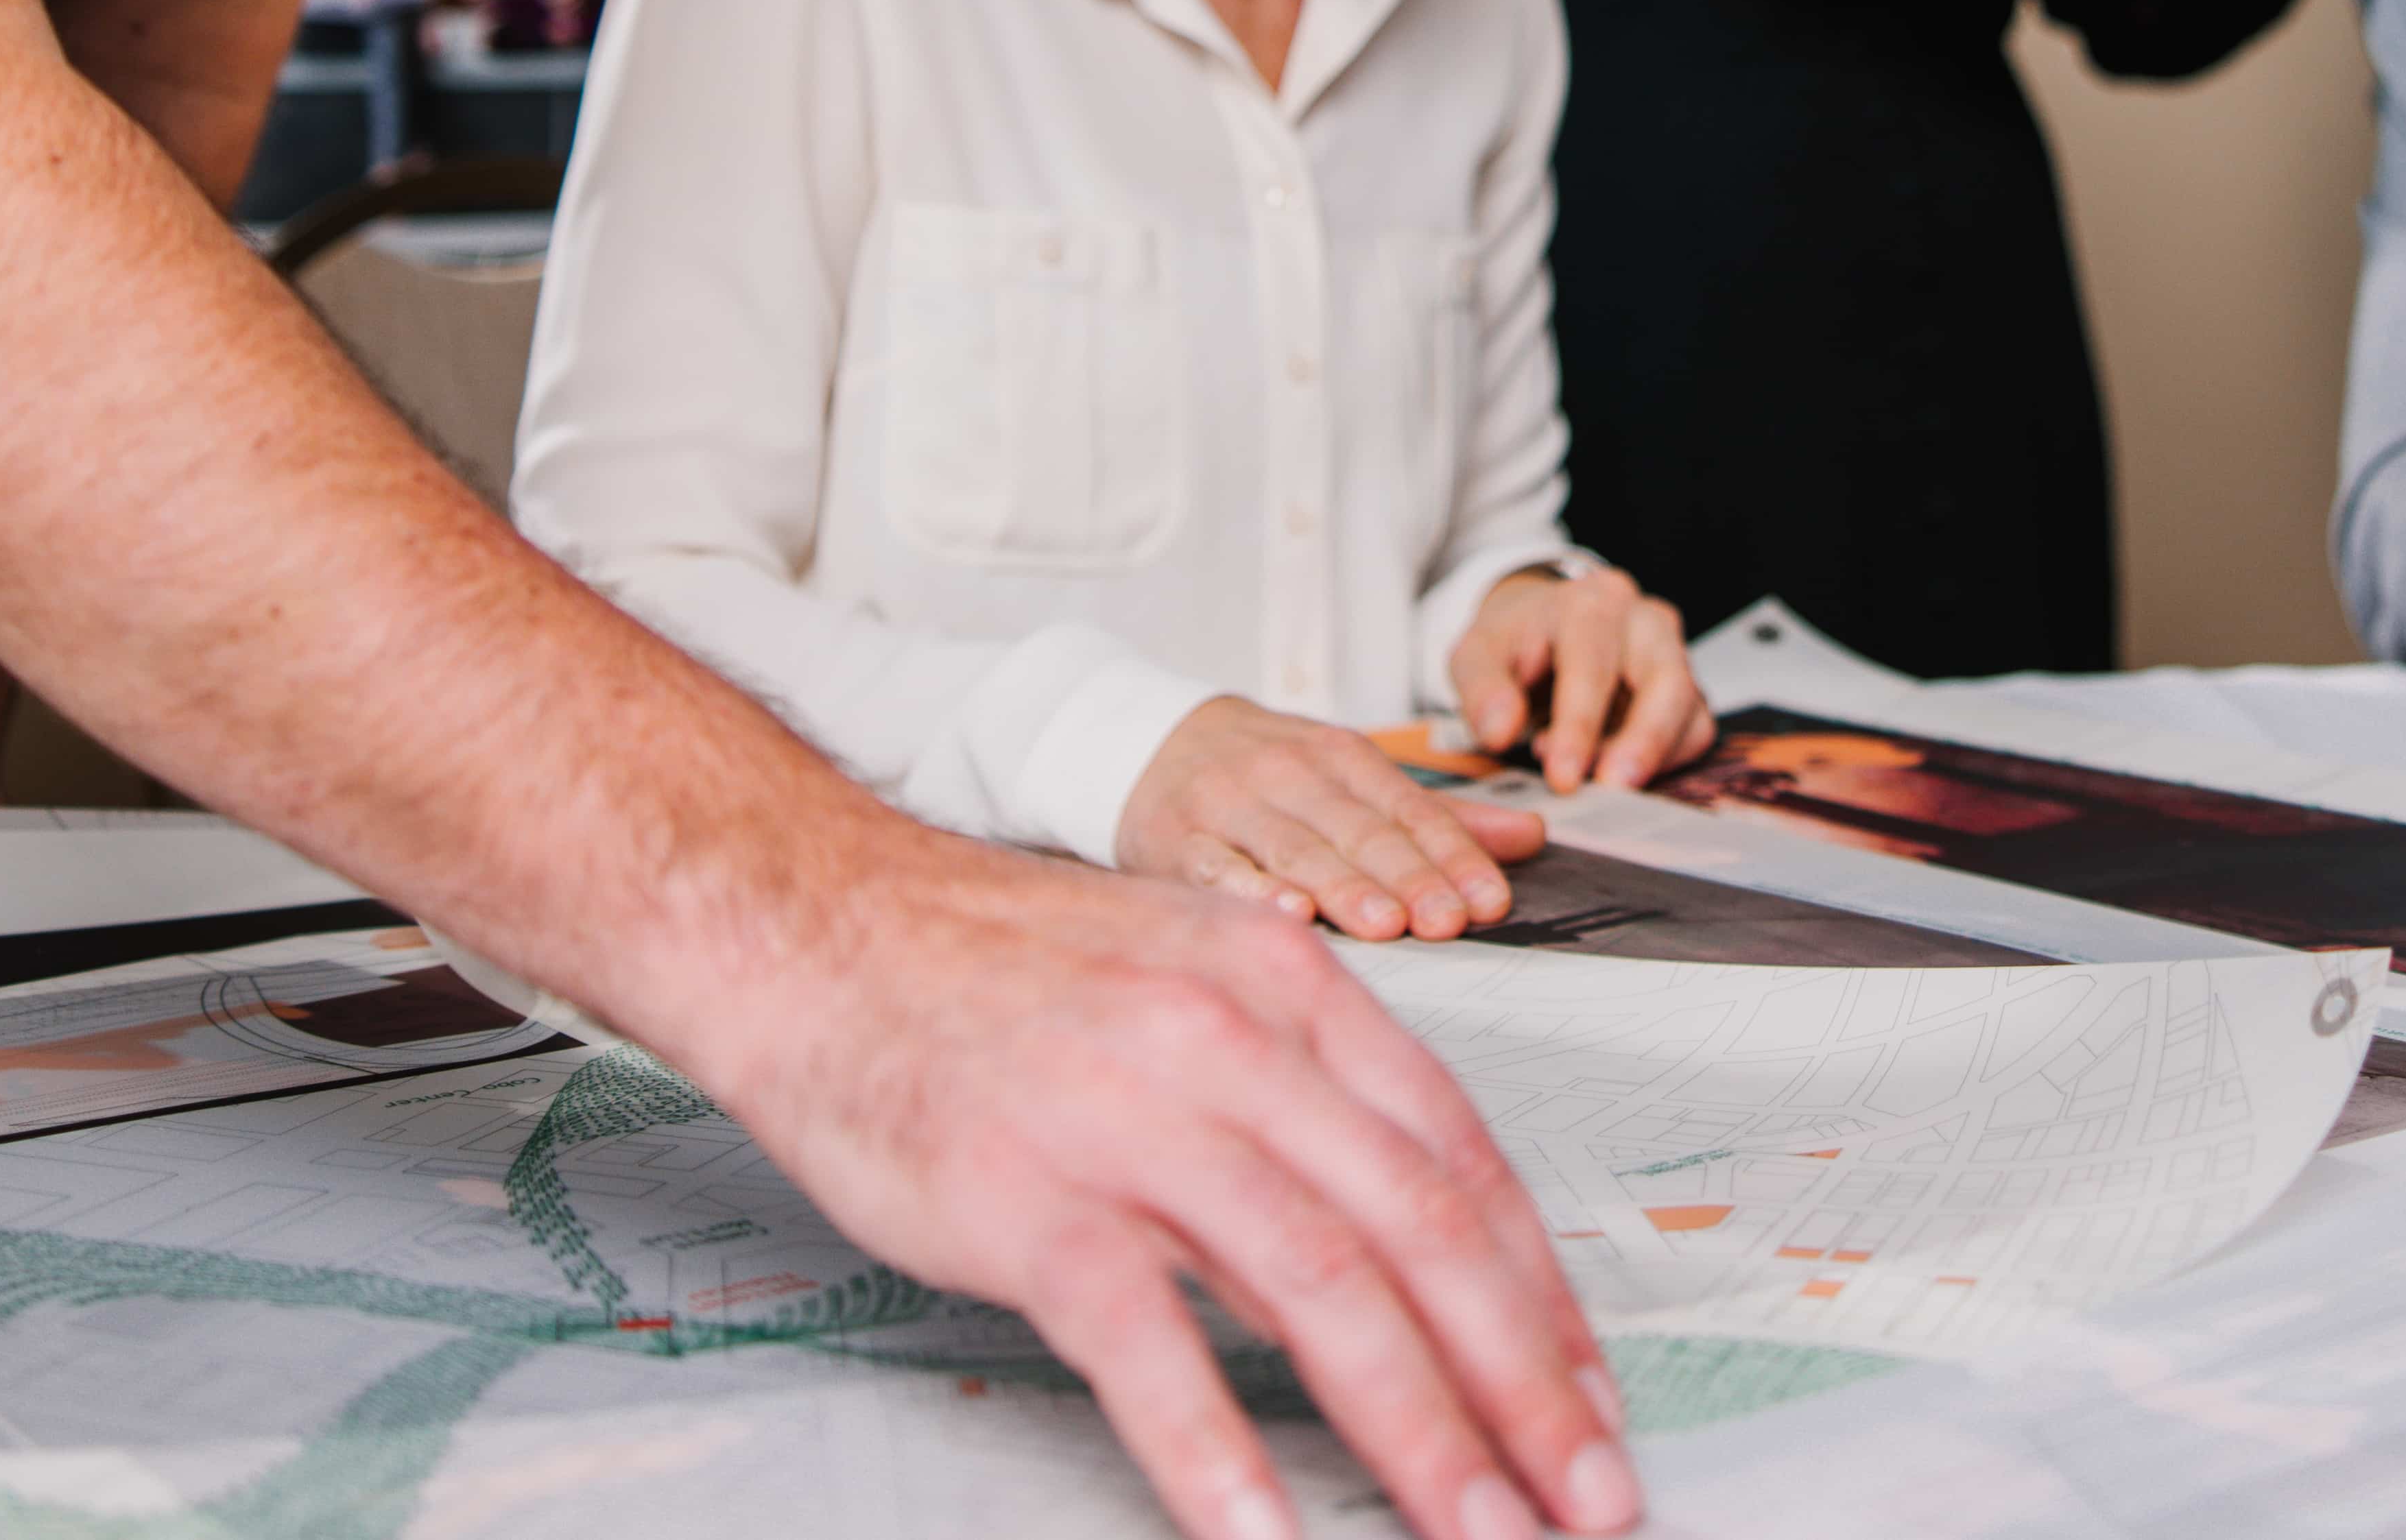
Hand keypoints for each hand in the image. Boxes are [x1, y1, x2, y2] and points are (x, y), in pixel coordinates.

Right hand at [672, 806, 1638, 1539]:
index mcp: (1289, 984)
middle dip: (1523, 1381)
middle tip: (1587, 1492)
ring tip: (1478, 1530)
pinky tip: (1263, 1537)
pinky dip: (1214, 1453)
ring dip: (1418, 1429)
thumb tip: (1398, 1242)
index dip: (1540, 1288)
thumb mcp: (1190, 982)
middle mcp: (1233, 1043)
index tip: (1588, 1393)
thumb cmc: (996, 968)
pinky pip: (1146, 1346)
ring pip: (1321, 1289)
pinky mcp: (1030, 1203)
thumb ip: (1298, 1100)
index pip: (1457, 1153)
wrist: (816, 925)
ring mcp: (1132, 1121)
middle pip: (1420, 1230)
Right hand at [1120, 694, 1543, 939]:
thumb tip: (1532, 839)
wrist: (1148, 743)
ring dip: (1342, 887)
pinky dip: (1253, 891)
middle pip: (1357, 830)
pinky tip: (1288, 916)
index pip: (1407, 809)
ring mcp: (1230, 807)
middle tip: (1448, 920)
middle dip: (1407, 875)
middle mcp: (1287, 774)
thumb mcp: (1351, 775)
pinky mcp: (1178, 841)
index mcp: (1339, 756)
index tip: (1489, 899)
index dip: (1451, 854)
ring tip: (1387, 925)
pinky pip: (1218, 868)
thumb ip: (1438, 816)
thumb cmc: (1268, 774)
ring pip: (1295, 848)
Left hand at [1450, 563, 1713, 794]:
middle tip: (1611, 791)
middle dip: (1641, 743)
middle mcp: (1645, 620)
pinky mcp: (1688, 689)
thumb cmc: (1514, 643)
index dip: (1579, 725)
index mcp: (1591, 603)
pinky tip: (1615, 767)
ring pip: (1690, 711)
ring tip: (1598, 780)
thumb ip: (1482, 691)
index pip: (1594, 663)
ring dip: (1651, 758)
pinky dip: (1664, 762)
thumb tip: (1500, 732)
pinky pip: (1694, 732)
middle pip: (1667, 680)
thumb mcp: (1476, 656)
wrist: (1542, 629)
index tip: (1562, 778)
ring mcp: (1674, 653)